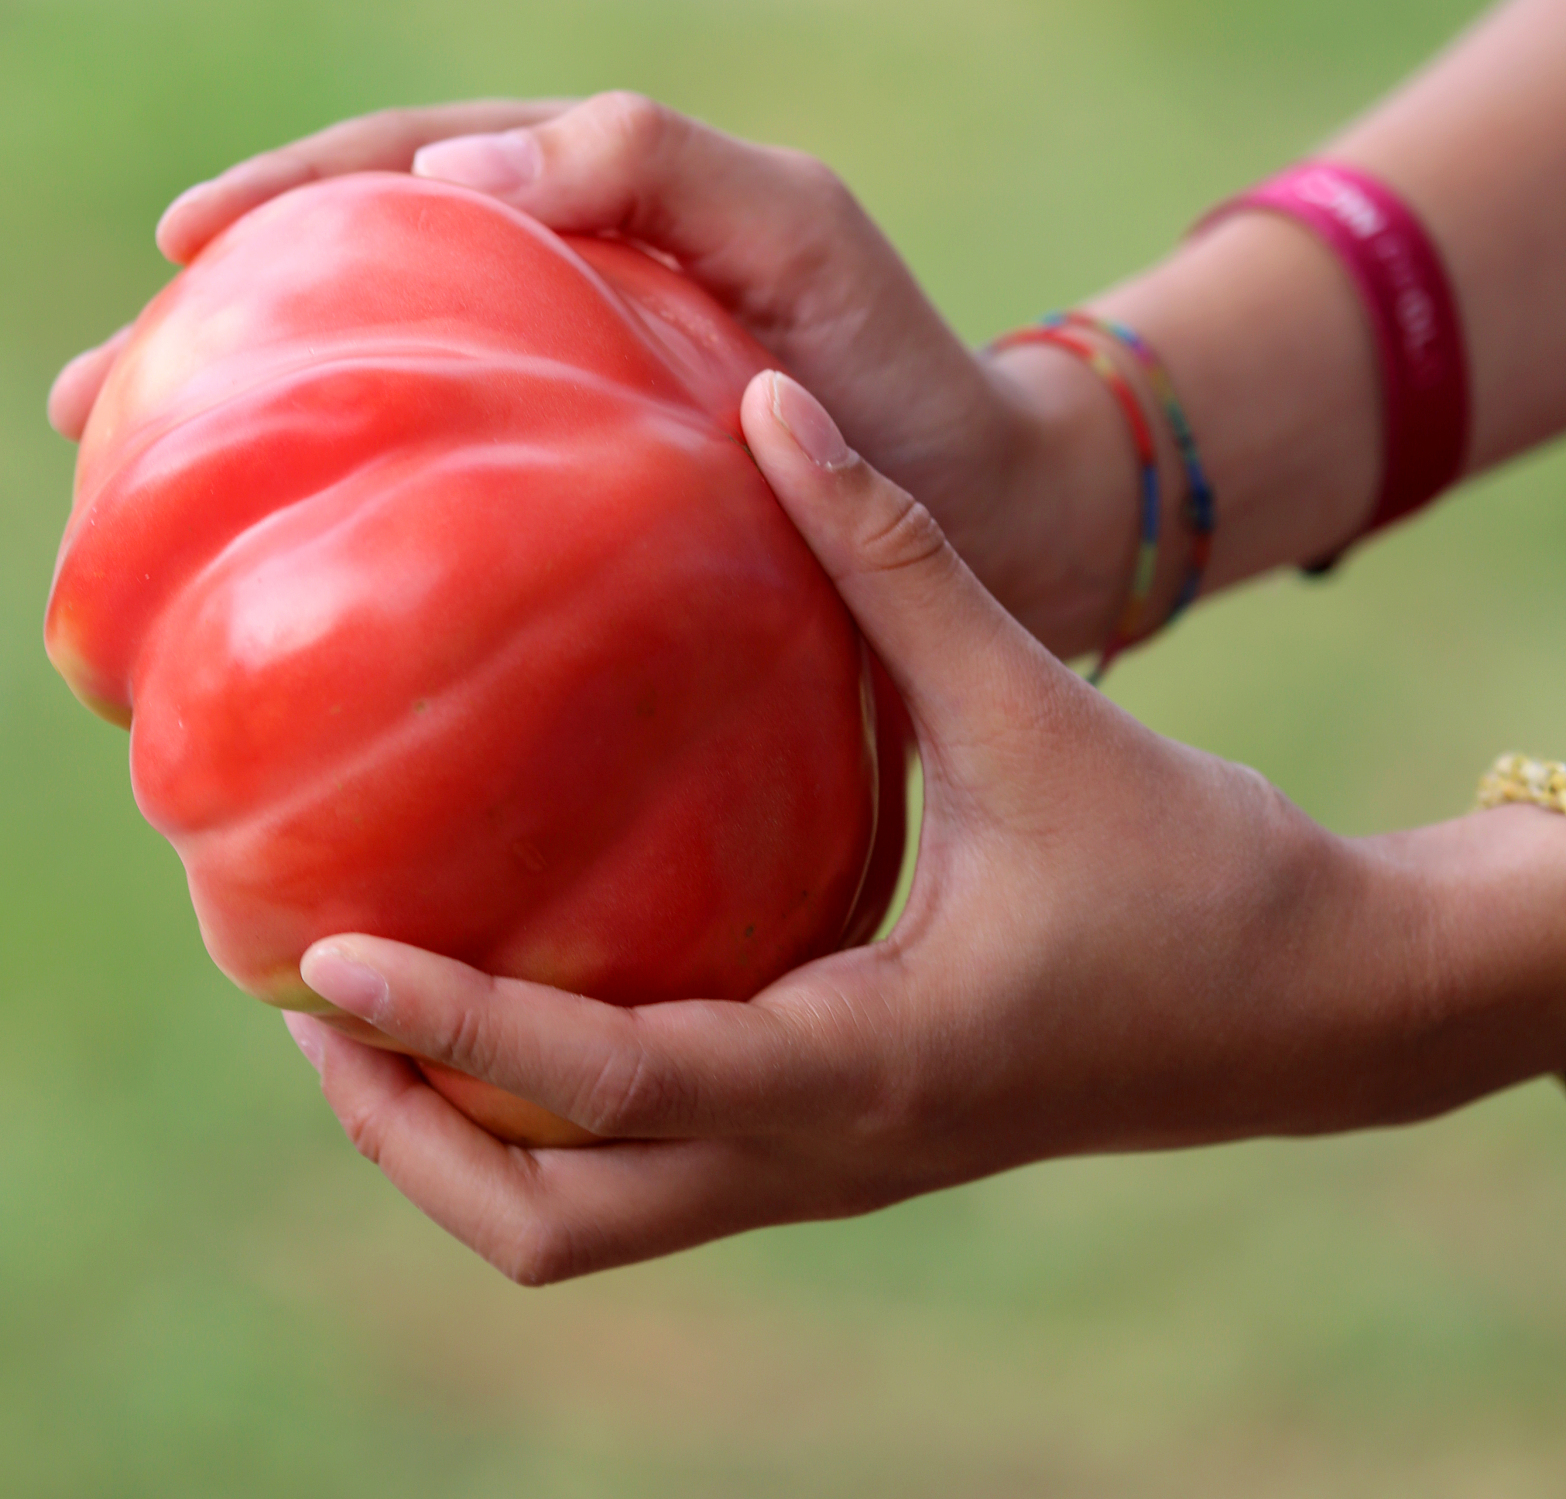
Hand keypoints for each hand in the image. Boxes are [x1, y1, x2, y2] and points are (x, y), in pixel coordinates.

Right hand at [46, 92, 1137, 655]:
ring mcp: (568, 421)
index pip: (408, 170)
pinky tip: (300, 608)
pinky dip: (366, 538)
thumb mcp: (795, 226)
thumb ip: (646, 163)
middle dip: (223, 336)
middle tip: (94, 405)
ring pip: (390, 412)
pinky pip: (453, 514)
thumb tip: (445, 186)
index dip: (286, 198)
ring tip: (137, 504)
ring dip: (265, 445)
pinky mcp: (588, 525)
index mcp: (592, 211)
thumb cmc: (898, 365)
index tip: (178, 254)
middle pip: (362, 296)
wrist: (993, 516)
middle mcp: (562, 304)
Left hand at [284, 373, 1565, 1283]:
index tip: (320, 958)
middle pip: (556, 1226)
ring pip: (597, 1222)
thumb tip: (776, 405)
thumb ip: (898, 562)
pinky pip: (656, 1168)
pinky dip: (554, 1112)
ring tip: (376, 1005)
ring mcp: (834, 1166)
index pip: (610, 1087)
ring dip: (468, 1138)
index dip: (454, 1029)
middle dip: (413, 1132)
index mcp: (861, 1067)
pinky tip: (529, 985)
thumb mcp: (1035, 709)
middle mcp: (825, 1151)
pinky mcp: (850, 1138)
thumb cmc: (1197, 872)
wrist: (1321, 1002)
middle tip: (311, 993)